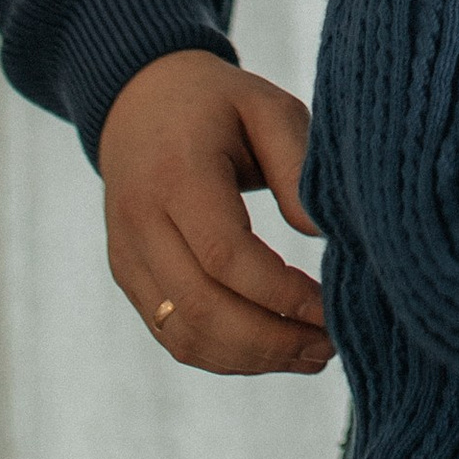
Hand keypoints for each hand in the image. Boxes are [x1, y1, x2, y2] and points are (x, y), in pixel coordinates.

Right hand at [99, 51, 332, 376]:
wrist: (139, 99)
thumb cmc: (217, 103)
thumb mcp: (266, 108)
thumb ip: (297, 166)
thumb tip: (324, 236)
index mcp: (177, 175)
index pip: (224, 255)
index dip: (280, 293)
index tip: (330, 307)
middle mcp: (140, 222)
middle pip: (201, 309)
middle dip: (271, 340)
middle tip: (330, 346)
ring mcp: (127, 256)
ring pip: (183, 334)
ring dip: (251, 359)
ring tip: (311, 355)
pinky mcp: (128, 276)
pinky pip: (171, 334)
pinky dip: (223, 355)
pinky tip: (271, 351)